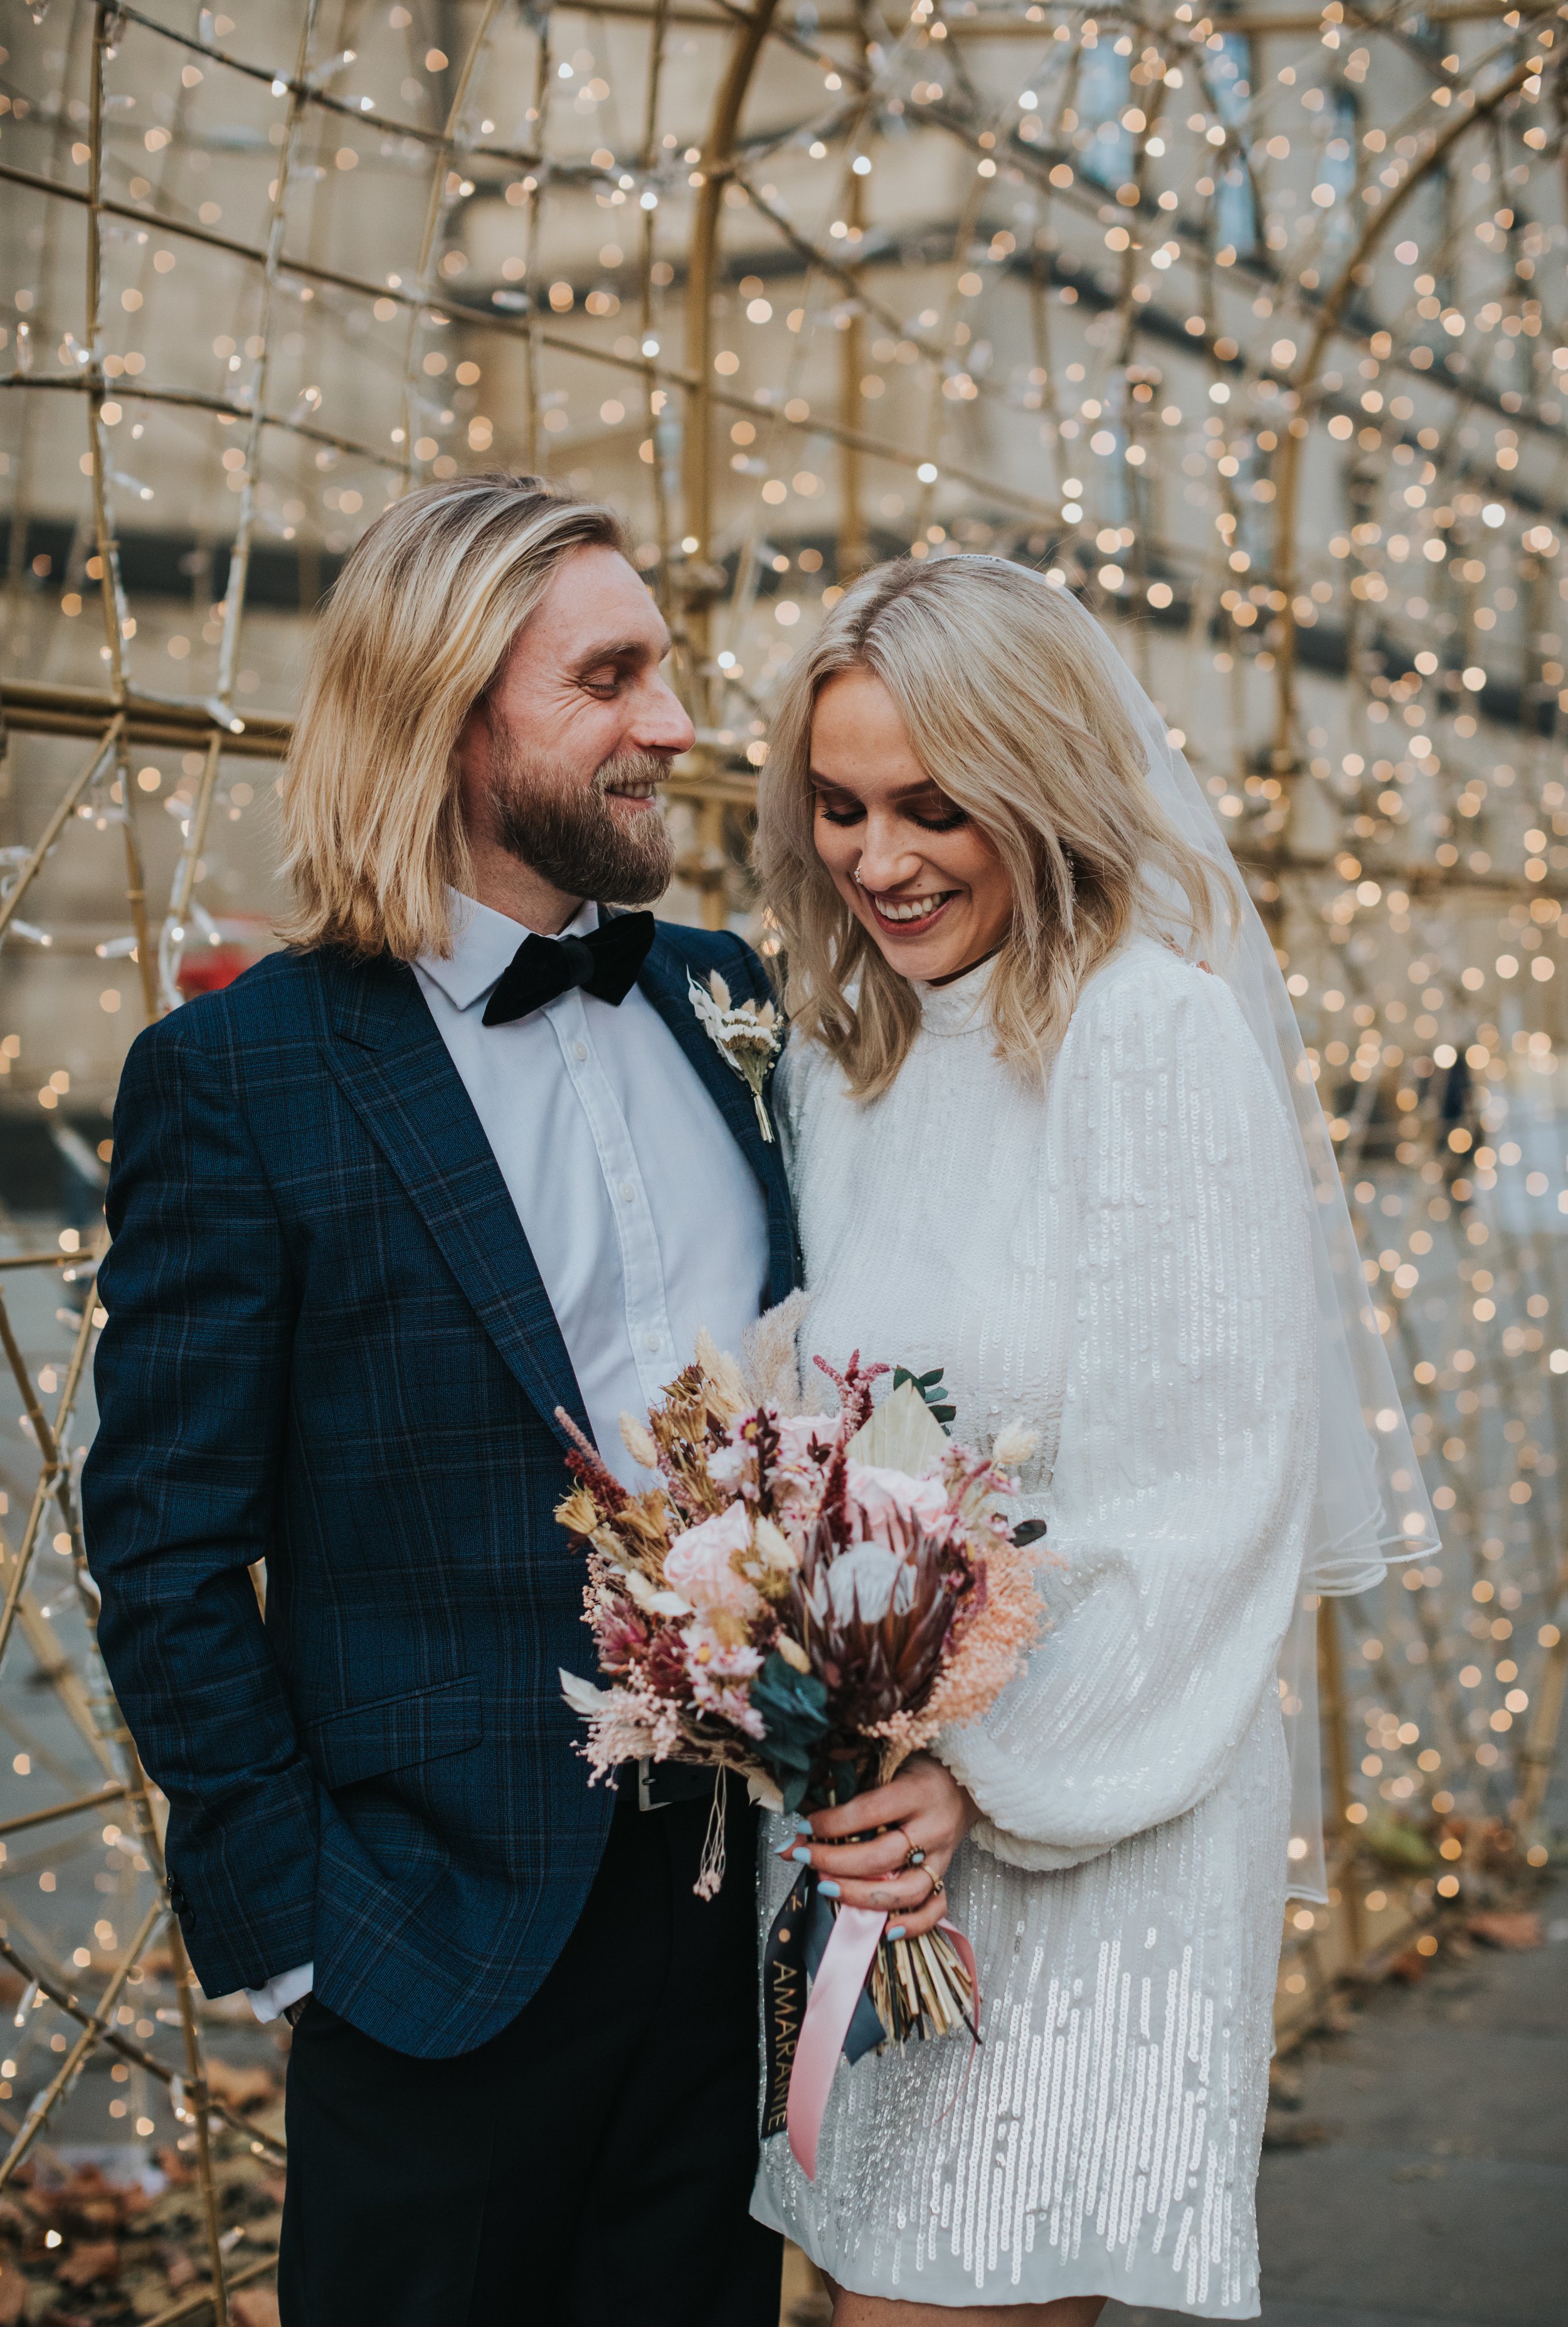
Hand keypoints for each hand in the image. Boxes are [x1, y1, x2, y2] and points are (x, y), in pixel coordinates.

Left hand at [781, 1754, 977, 1941]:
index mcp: (917, 1792)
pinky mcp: (946, 1875)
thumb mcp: (886, 1766)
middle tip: (804, 1857)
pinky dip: (914, 1924)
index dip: (833, 1823)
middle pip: (883, 1857)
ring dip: (862, 1896)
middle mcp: (932, 1828)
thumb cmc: (918, 1772)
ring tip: (826, 1888)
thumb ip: (850, 1793)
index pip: (870, 1812)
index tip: (804, 1826)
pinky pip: (936, 1908)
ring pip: (906, 1890)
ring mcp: (941, 1857)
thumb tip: (801, 1827)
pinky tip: (887, 1930)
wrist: (963, 1783)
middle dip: (836, 1862)